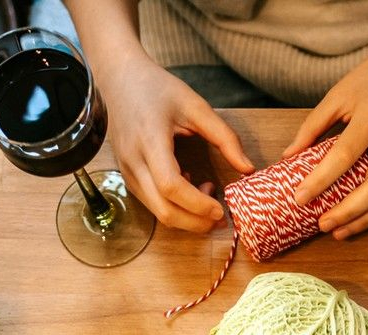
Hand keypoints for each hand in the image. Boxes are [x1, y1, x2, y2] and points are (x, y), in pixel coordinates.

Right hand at [97, 53, 254, 233]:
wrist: (120, 80)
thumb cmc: (158, 89)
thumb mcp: (196, 105)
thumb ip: (225, 137)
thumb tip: (248, 169)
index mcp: (150, 140)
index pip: (171, 186)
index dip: (198, 204)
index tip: (221, 208)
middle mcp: (134, 161)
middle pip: (164, 210)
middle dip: (196, 222)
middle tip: (221, 216)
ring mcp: (127, 173)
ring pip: (157, 213)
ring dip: (187, 216)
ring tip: (208, 194)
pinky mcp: (127, 178)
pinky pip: (152, 204)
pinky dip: (175, 207)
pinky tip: (189, 186)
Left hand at [286, 31, 367, 237]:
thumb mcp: (341, 92)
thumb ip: (314, 125)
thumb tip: (288, 157)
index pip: (344, 155)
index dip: (320, 180)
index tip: (299, 198)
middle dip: (348, 212)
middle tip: (323, 225)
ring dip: (366, 221)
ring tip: (340, 232)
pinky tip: (364, 222)